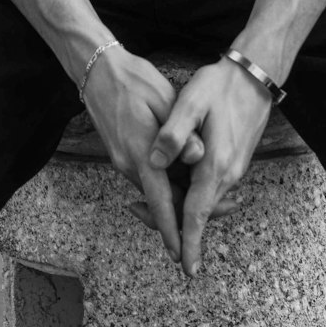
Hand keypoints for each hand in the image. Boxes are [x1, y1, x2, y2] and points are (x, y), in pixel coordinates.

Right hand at [80, 47, 203, 263]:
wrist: (97, 70)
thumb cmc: (133, 80)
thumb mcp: (163, 99)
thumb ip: (181, 132)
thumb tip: (198, 157)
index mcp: (141, 153)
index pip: (160, 203)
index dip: (173, 230)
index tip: (182, 255)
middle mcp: (130, 164)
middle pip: (162, 201)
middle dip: (188, 214)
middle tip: (227, 207)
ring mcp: (124, 160)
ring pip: (157, 190)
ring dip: (180, 196)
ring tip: (213, 191)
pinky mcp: (123, 154)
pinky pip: (149, 178)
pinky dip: (169, 182)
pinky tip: (187, 171)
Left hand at [148, 58, 272, 275]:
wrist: (255, 74)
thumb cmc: (221, 85)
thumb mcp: (192, 101)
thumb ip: (174, 132)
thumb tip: (155, 163)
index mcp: (216, 164)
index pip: (198, 213)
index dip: (189, 241)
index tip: (186, 268)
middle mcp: (228, 174)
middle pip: (198, 213)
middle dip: (172, 223)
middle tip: (136, 212)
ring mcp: (233, 169)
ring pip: (204, 201)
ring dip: (180, 207)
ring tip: (146, 199)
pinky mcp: (234, 161)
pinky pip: (211, 189)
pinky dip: (192, 194)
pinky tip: (175, 182)